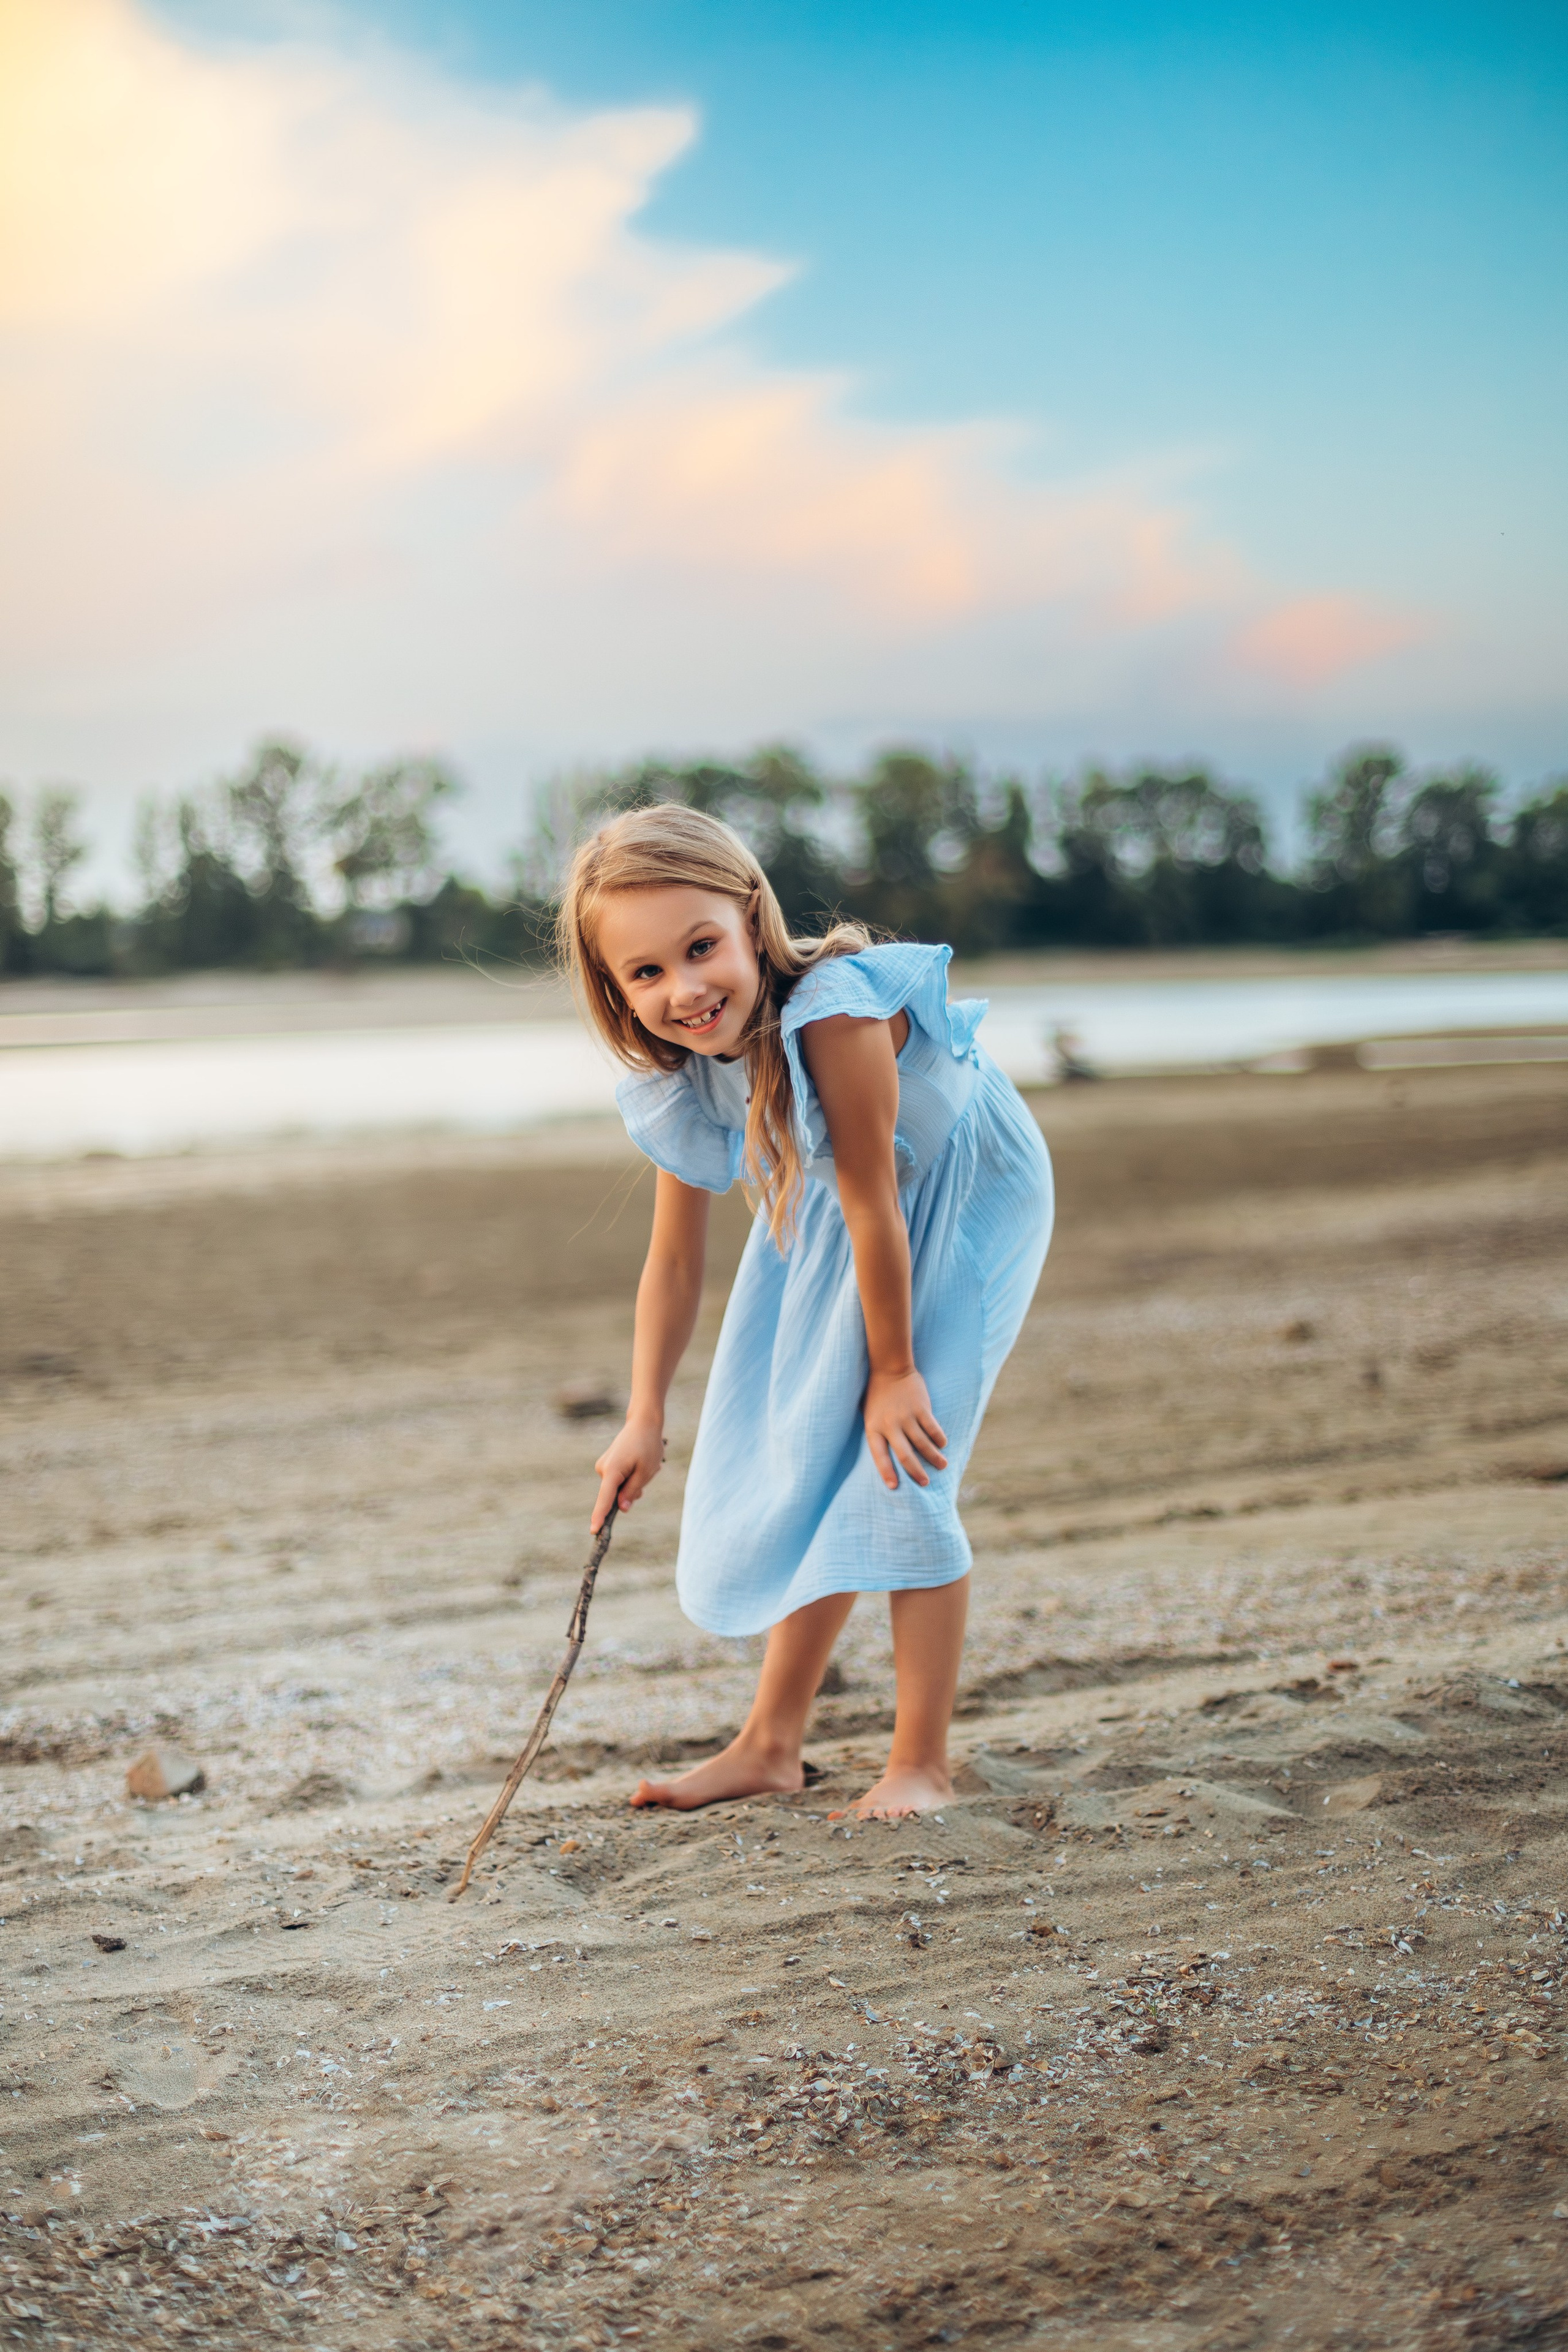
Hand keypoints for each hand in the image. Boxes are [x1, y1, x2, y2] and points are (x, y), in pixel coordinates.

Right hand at [591, 1412, 665, 1532]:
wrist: (642, 1423)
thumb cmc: (647, 1446)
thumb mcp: (645, 1472)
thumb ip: (632, 1492)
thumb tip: (621, 1509)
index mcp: (612, 1471)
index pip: (604, 1499)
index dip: (600, 1517)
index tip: (594, 1531)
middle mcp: (603, 1469)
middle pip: (615, 1495)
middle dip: (632, 1492)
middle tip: (647, 1474)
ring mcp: (603, 1467)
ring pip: (619, 1488)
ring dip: (633, 1483)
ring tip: (644, 1465)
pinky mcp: (607, 1465)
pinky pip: (618, 1481)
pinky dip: (630, 1478)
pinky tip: (639, 1464)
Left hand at [863, 1367, 947, 1491]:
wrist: (889, 1367)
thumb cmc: (877, 1394)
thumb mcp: (870, 1415)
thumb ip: (878, 1433)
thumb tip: (889, 1456)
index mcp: (874, 1428)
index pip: (879, 1456)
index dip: (887, 1472)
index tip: (894, 1487)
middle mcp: (890, 1425)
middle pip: (905, 1455)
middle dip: (916, 1472)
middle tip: (925, 1483)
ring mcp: (906, 1416)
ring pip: (923, 1444)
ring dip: (934, 1457)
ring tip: (942, 1465)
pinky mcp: (921, 1408)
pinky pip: (932, 1428)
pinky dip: (939, 1439)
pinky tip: (942, 1444)